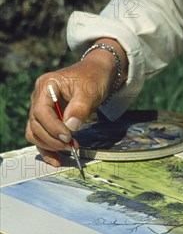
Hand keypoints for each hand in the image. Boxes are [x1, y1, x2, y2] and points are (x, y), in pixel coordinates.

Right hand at [26, 39, 127, 165]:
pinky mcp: (47, 120)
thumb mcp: (90, 90)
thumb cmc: (93, 78)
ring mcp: (41, 109)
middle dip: (52, 139)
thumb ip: (80, 108)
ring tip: (68, 151)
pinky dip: (48, 149)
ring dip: (48, 145)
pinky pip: (41, 137)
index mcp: (46, 86)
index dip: (53, 127)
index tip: (68, 137)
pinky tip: (57, 159)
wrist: (97, 74)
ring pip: (35, 132)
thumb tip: (71, 127)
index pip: (41, 111)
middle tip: (71, 146)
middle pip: (35, 124)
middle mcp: (39, 98)